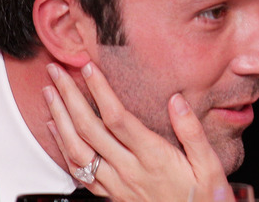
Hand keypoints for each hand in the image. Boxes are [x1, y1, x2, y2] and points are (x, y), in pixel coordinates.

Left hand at [43, 62, 233, 201]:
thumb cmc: (204, 198)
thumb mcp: (209, 165)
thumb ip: (192, 131)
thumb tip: (176, 100)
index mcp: (154, 157)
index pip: (118, 118)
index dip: (100, 91)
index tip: (89, 68)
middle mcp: (129, 170)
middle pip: (90, 129)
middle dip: (70, 97)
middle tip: (56, 71)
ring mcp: (116, 184)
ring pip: (77, 150)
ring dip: (59, 119)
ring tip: (49, 95)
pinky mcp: (111, 194)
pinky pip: (78, 172)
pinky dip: (62, 147)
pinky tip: (55, 129)